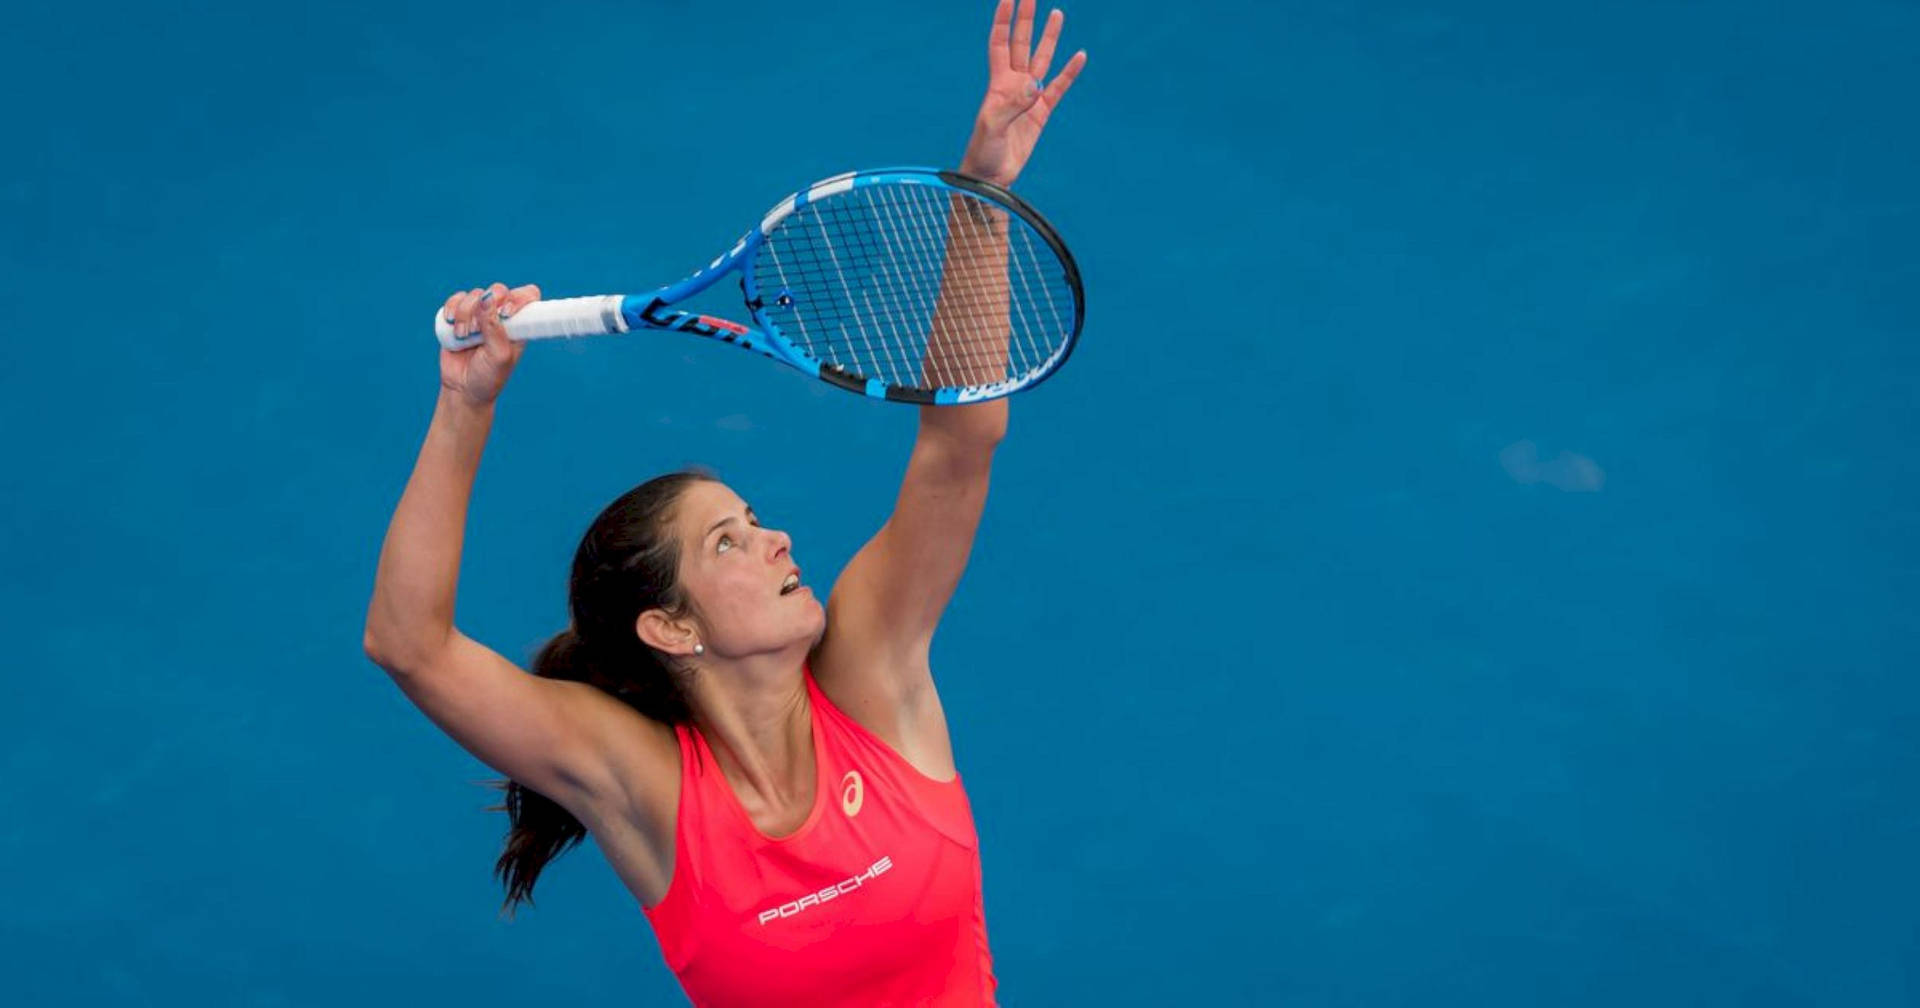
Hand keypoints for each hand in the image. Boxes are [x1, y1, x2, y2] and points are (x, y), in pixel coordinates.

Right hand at [439, 282, 540, 406]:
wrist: (463, 389)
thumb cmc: (488, 376)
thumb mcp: (498, 356)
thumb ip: (495, 329)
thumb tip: (487, 299)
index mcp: (519, 324)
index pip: (528, 295)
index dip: (519, 297)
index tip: (505, 313)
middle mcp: (501, 315)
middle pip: (498, 290)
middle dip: (484, 307)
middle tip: (477, 330)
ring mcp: (481, 314)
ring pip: (474, 294)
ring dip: (465, 314)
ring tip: (463, 336)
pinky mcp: (460, 315)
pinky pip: (456, 299)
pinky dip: (452, 308)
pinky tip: (452, 324)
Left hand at [959, 0, 1087, 188]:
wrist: (990, 178)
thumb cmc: (983, 153)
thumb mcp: (992, 128)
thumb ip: (1011, 105)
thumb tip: (1033, 85)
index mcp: (998, 84)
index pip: (1000, 43)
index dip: (1003, 20)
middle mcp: (1013, 85)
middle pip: (1021, 43)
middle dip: (1026, 19)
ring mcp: (1028, 98)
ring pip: (1041, 60)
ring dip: (1049, 38)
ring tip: (1057, 13)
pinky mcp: (1041, 113)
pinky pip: (1058, 88)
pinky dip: (1069, 73)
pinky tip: (1079, 56)